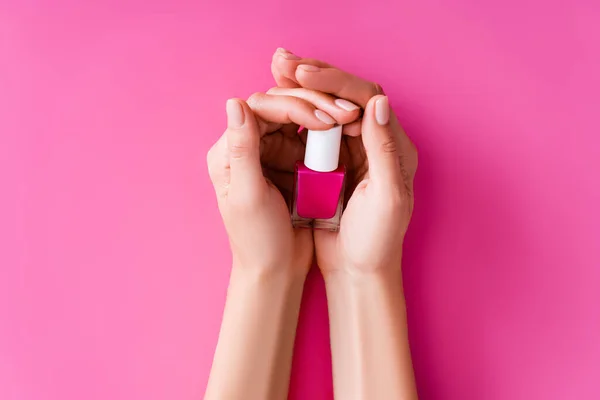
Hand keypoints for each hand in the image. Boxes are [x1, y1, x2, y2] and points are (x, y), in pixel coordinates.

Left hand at [207, 91, 359, 276]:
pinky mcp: (291, 163)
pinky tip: (348, 131)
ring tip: (352, 118)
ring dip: (325, 114)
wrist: (276, 269)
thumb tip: (234, 102)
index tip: (326, 120)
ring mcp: (272, 153)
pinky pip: (310, 136)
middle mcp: (249, 145)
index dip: (295, 107)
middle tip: (347, 113)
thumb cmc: (257, 239)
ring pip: (298, 117)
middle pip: (281, 106)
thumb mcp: (249, 194)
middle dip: (315, 105)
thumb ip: (242, 148)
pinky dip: (328, 132)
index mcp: (229, 151)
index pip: (261, 110)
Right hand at [271, 49, 417, 274]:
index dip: (336, 82)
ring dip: (301, 86)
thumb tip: (377, 100)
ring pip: (326, 106)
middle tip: (282, 59)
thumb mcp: (387, 198)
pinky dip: (295, 110)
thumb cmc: (377, 240)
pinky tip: (275, 99)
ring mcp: (349, 151)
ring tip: (275, 69)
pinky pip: (312, 128)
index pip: (366, 97)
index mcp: (393, 146)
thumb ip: (383, 149)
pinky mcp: (330, 163)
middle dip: (314, 75)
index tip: (304, 74)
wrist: (358, 269)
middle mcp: (372, 141)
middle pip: (345, 94)